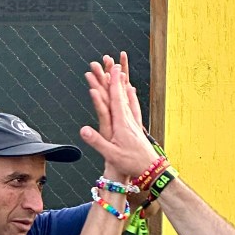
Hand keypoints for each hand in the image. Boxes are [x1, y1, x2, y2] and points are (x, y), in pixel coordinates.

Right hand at [82, 59, 157, 181]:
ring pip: (129, 99)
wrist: (151, 170)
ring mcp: (135, 123)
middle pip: (122, 95)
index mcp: (122, 124)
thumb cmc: (131, 164)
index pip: (116, 99)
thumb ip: (97, 141)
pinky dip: (132, 97)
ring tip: (122, 74)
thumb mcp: (111, 155)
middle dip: (117, 79)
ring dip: (124, 85)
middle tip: (114, 64)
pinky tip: (132, 93)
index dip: (114, 83)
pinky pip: (134, 108)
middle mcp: (129, 120)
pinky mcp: (138, 128)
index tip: (112, 69)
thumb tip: (83, 130)